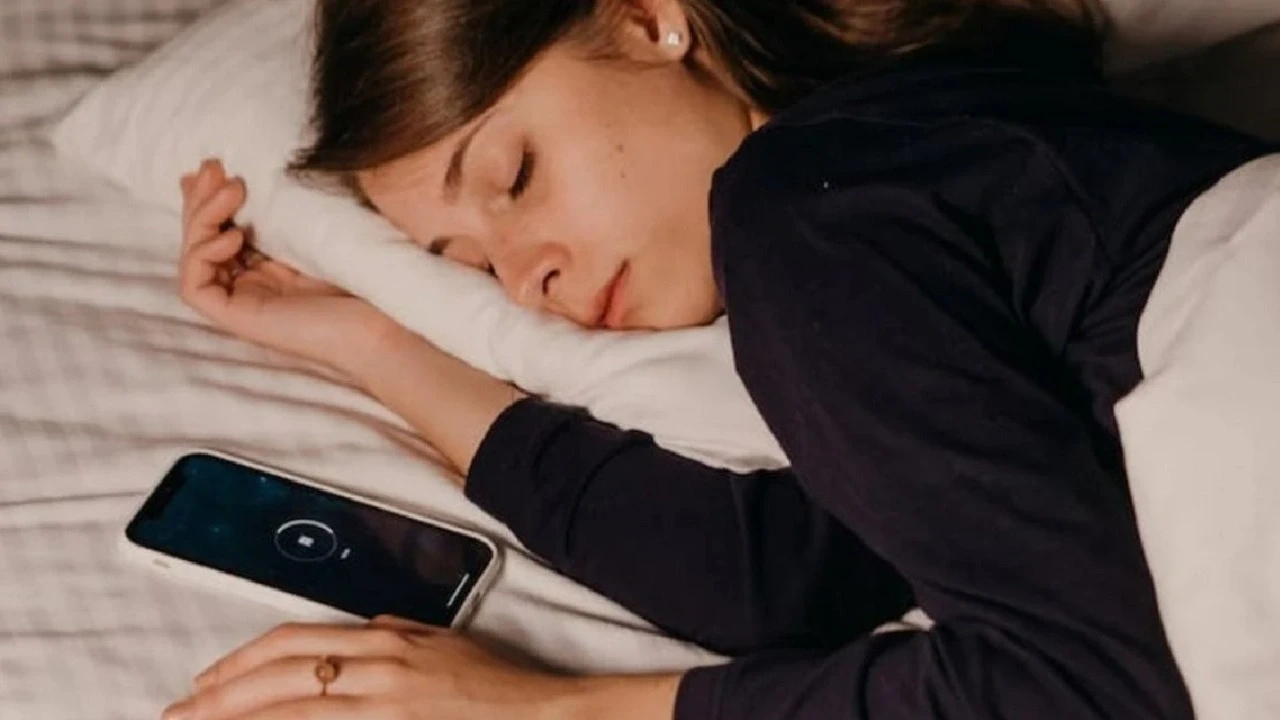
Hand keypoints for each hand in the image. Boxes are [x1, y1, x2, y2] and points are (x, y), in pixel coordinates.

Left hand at [162, 616, 577, 719]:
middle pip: (278, 677)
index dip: (240, 661)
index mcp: (386, 640)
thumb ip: (394, 637)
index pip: (293, 641)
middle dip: (218, 698)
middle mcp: (378, 670)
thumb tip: (355, 637)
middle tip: (177, 715)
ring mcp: (386, 708)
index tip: (205, 682)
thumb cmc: (498, 687)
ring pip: (291, 712)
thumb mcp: (442, 644)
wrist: (543, 717)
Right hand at [178, 159, 404, 379]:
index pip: (220, 227)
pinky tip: (233, 237)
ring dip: (201, 219)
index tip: (216, 164)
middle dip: (200, 199)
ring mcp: (241, 301)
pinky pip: (194, 288)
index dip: (209, 196)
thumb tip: (256, 172)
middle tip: (213, 166)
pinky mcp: (236, 319)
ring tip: (231, 192)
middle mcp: (249, 282)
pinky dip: (202, 256)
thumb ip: (286, 209)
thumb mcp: (317, 230)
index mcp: (267, 264)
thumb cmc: (364, 278)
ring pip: (193, 258)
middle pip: (200, 238)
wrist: (383, 325)